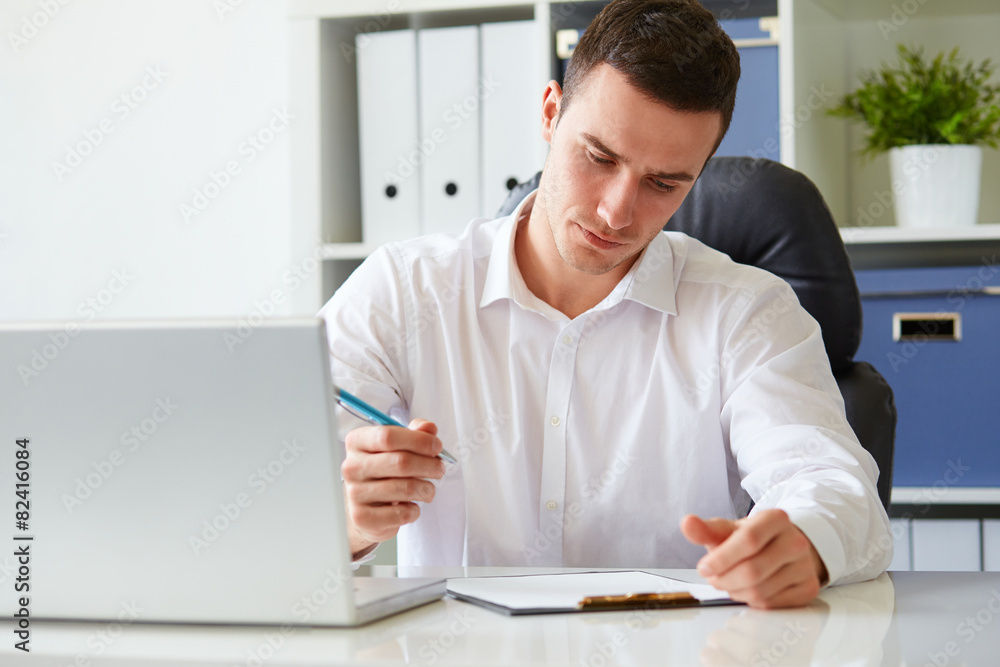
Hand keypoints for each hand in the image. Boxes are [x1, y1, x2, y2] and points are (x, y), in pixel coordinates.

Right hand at [341, 418, 444, 556]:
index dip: (419, 440)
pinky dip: (415, 510)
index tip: (437, 446)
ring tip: (428, 489)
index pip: (388, 436)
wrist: (366, 509)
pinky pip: (401, 513)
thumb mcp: (398, 447)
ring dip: (426, 489)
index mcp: (357, 442)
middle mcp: (352, 466)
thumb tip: (429, 428)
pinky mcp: (362, 518)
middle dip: (429, 465)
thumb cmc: (385, 472)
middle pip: (401, 461)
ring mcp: (355, 493)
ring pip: (405, 488)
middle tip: (439, 469)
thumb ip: (415, 433)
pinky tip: (411, 506)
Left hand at [680, 509, 827, 608]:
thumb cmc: (752, 539)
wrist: (782, 547)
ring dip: (735, 591)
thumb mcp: (728, 530)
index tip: (704, 567)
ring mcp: (805, 566)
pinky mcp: (808, 588)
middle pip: (752, 570)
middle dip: (724, 579)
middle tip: (714, 578)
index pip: (748, 540)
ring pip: (760, 591)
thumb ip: (706, 529)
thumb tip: (687, 523)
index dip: (722, 558)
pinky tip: (748, 589)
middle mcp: (796, 541)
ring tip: (730, 582)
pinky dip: (752, 601)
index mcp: (775, 519)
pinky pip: (771, 604)